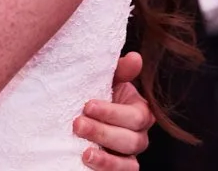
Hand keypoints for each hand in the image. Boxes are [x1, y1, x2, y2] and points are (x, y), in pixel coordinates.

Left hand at [74, 51, 152, 169]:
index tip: (87, 105)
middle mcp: (139, 135)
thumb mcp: (106, 81)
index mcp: (140, 112)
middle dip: (103, 132)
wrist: (81, 115)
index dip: (112, 112)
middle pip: (131, 140)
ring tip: (83, 151)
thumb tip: (136, 57)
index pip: (135, 116)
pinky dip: (106, 168)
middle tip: (78, 124)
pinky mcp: (120, 168)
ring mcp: (130, 155)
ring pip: (128, 161)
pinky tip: (88, 161)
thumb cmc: (96, 95)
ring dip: (105, 157)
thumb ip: (120, 71)